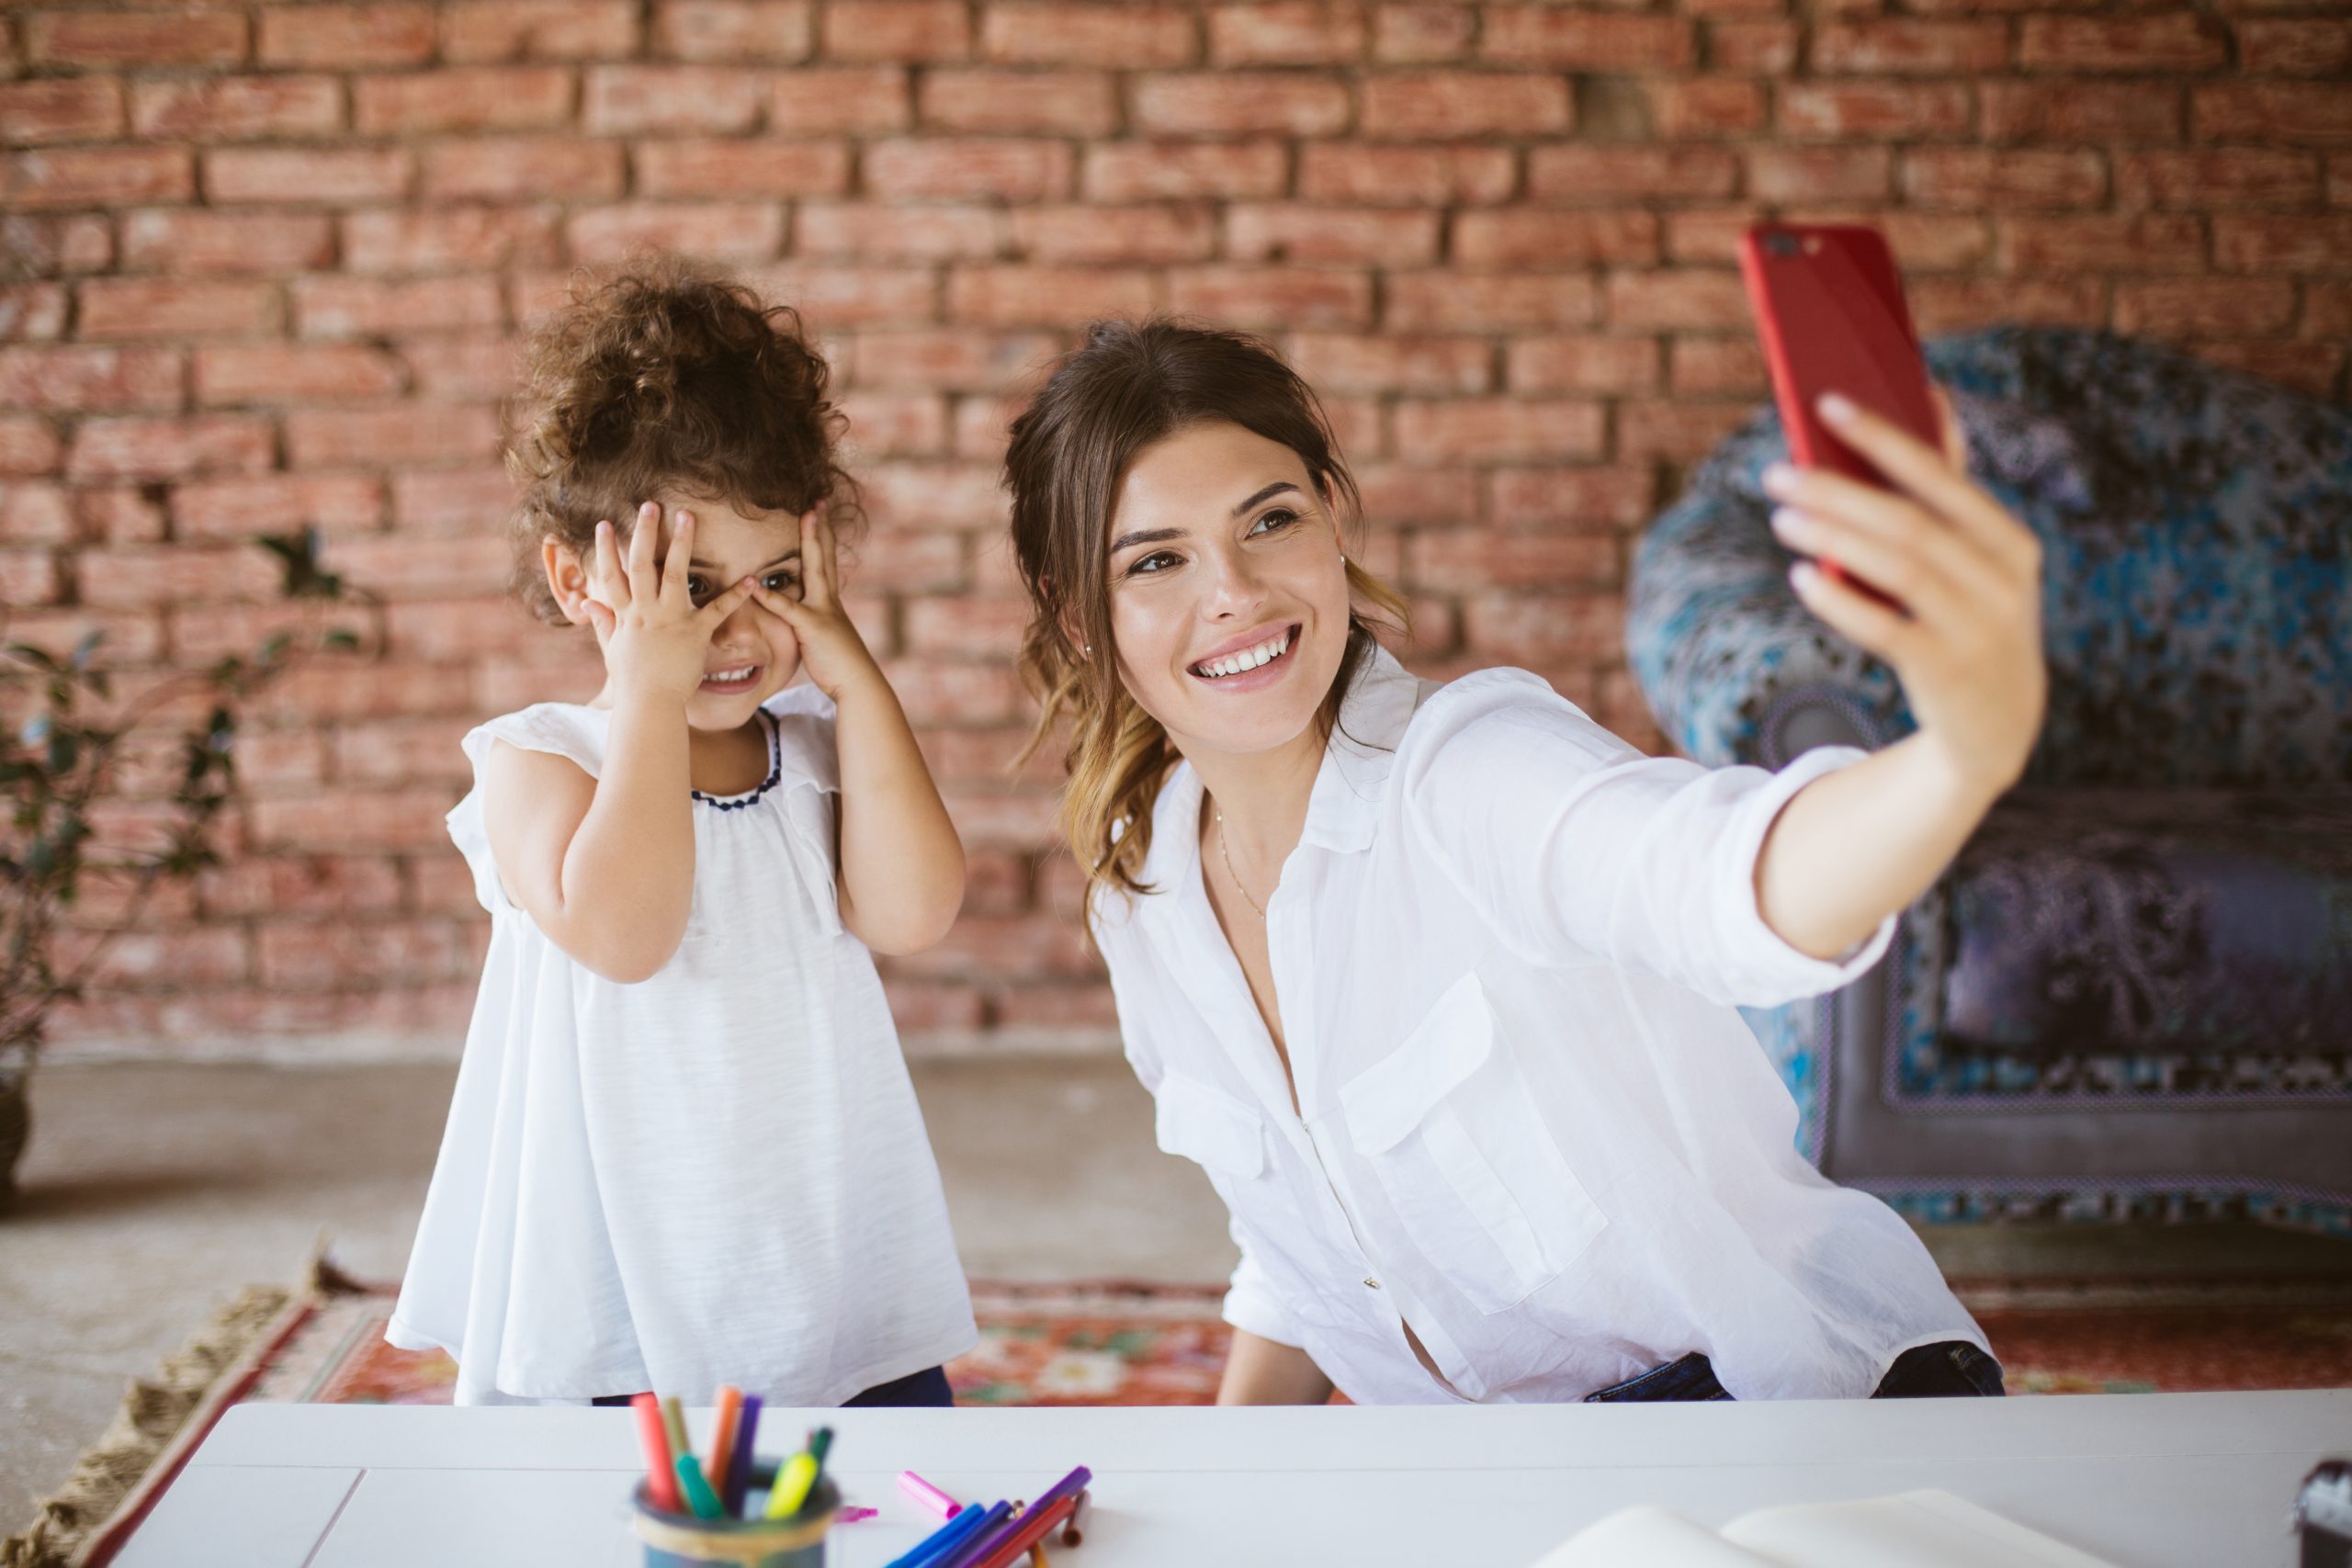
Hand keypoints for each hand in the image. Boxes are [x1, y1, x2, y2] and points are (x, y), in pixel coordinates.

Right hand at [582, 502, 757, 704]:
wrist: (649, 705)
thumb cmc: (632, 680)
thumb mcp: (612, 649)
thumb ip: (603, 623)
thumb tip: (587, 605)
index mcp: (626, 615)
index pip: (612, 575)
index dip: (606, 549)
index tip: (604, 524)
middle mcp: (646, 612)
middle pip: (641, 564)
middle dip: (645, 532)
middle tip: (650, 504)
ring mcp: (670, 620)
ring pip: (675, 574)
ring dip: (681, 543)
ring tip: (687, 516)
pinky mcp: (695, 633)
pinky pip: (718, 610)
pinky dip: (736, 595)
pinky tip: (751, 578)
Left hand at [747, 507, 881, 701]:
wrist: (857, 684)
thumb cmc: (838, 665)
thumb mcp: (824, 637)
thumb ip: (811, 621)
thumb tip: (801, 616)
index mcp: (829, 601)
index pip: (825, 561)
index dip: (822, 536)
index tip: (819, 512)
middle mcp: (829, 600)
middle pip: (825, 555)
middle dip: (821, 527)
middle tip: (818, 501)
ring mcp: (823, 611)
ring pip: (816, 569)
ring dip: (810, 542)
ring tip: (806, 517)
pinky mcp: (813, 629)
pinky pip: (789, 610)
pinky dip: (771, 598)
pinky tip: (755, 586)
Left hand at [1765, 392, 2045, 796]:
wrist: (1998, 724)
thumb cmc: (1971, 617)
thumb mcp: (1978, 559)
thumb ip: (1949, 487)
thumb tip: (1928, 396)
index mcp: (2010, 541)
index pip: (1940, 476)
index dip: (1883, 438)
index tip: (1827, 404)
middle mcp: (2003, 581)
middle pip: (1908, 522)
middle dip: (1837, 491)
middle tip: (1777, 471)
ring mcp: (1978, 628)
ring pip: (1896, 570)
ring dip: (1832, 538)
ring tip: (1782, 517)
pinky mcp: (1945, 671)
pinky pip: (1883, 628)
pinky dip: (1839, 600)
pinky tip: (1801, 577)